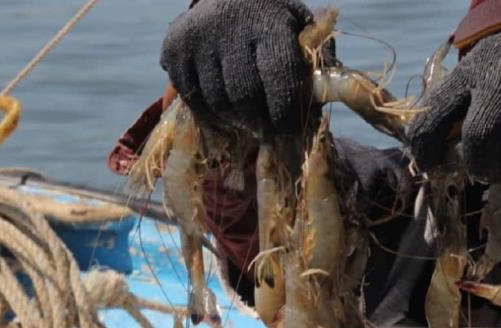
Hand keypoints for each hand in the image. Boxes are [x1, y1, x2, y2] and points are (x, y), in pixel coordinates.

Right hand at [160, 0, 313, 137]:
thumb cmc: (274, 20)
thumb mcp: (302, 28)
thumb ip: (318, 61)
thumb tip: (326, 100)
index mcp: (269, 22)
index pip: (280, 77)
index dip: (285, 113)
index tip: (289, 133)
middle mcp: (230, 26)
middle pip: (245, 95)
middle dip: (260, 123)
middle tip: (267, 134)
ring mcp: (198, 37)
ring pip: (217, 101)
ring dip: (235, 120)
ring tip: (247, 122)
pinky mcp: (174, 48)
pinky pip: (191, 97)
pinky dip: (208, 113)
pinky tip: (224, 111)